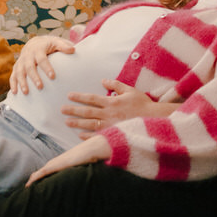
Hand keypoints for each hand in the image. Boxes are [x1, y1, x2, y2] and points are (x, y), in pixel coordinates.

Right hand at [8, 34, 75, 95]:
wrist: (34, 43)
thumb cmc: (49, 45)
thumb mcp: (57, 42)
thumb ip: (64, 46)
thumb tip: (73, 49)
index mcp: (38, 49)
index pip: (42, 59)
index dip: (47, 67)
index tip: (52, 76)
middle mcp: (28, 55)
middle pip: (30, 67)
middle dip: (34, 77)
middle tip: (40, 87)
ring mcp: (21, 61)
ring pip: (19, 72)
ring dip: (22, 82)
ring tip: (26, 92)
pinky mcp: (16, 67)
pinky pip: (13, 75)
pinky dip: (13, 84)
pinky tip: (15, 93)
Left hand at [26, 134, 111, 185]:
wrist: (93, 148)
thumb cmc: (91, 155)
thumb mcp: (85, 165)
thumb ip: (82, 169)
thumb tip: (86, 177)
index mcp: (64, 162)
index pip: (50, 169)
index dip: (43, 176)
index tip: (38, 183)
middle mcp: (58, 161)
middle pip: (43, 170)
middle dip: (36, 178)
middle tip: (29, 186)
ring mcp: (57, 162)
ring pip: (41, 171)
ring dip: (34, 179)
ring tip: (28, 186)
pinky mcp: (57, 165)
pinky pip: (44, 172)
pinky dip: (37, 177)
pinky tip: (31, 183)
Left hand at [62, 80, 178, 138]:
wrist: (154, 119)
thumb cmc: (143, 104)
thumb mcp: (130, 90)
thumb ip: (116, 85)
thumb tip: (103, 80)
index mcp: (112, 102)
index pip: (92, 98)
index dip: (79, 97)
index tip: (69, 95)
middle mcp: (109, 114)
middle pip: (87, 112)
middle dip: (74, 110)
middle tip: (62, 109)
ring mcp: (110, 125)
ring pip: (90, 124)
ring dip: (77, 123)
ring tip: (67, 122)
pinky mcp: (114, 134)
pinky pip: (98, 136)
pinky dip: (88, 136)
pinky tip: (80, 135)